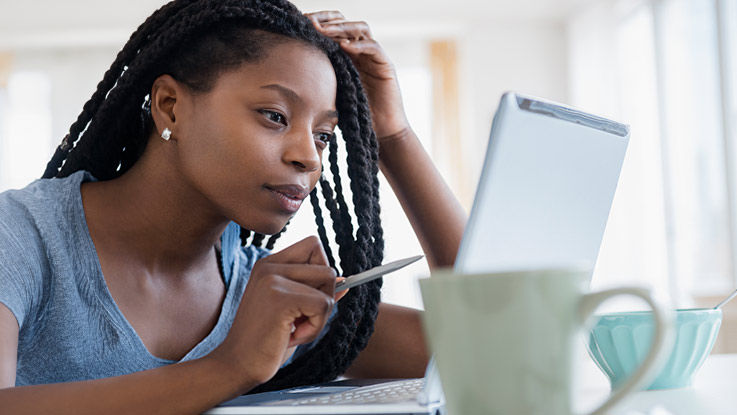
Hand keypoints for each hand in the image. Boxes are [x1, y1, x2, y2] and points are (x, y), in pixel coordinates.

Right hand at [209, 236, 340, 389]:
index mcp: (269, 264)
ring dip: (320, 316)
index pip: (313, 245)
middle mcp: (269, 265)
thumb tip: (345, 281)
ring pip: (329, 285)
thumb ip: (316, 293)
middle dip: (324, 299)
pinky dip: (315, 328)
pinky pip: (323, 305)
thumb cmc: (265, 341)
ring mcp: (273, 279)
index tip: (306, 299)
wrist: (237, 365)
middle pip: (327, 268)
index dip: (321, 273)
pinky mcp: (280, 298)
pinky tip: (292, 336)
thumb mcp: (294, 312)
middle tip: (299, 321)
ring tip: (294, 329)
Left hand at [307, 11, 411, 141]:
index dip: (317, 22)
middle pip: (345, 22)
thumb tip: (289, 68)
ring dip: (340, 27)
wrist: (380, 130)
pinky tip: (344, 46)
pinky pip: (373, 47)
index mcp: (346, 54)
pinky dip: (359, 45)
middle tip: (309, 22)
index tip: (298, 23)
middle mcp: (361, 51)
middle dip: (326, 19)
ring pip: (360, 29)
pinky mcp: (385, 65)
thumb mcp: (330, 91)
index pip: (333, 27)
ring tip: (323, 31)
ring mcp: (374, 56)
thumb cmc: (354, 115)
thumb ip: (319, 76)